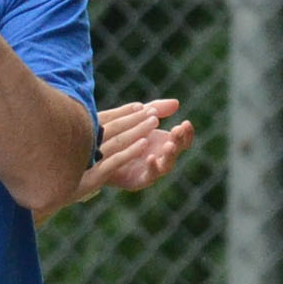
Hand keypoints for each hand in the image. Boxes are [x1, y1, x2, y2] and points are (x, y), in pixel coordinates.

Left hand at [76, 98, 194, 200]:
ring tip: (169, 145)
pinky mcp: (137, 180)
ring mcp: (150, 170)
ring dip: (170, 155)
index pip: (182, 139)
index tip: (185, 123)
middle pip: (177, 151)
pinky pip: (149, 176)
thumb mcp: (138, 118)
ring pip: (166, 165)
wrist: (96, 152)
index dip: (187, 133)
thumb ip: (156, 109)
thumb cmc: (119, 133)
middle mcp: (160, 157)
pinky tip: (151, 157)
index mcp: (163, 142)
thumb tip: (176, 103)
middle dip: (179, 141)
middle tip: (178, 131)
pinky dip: (152, 167)